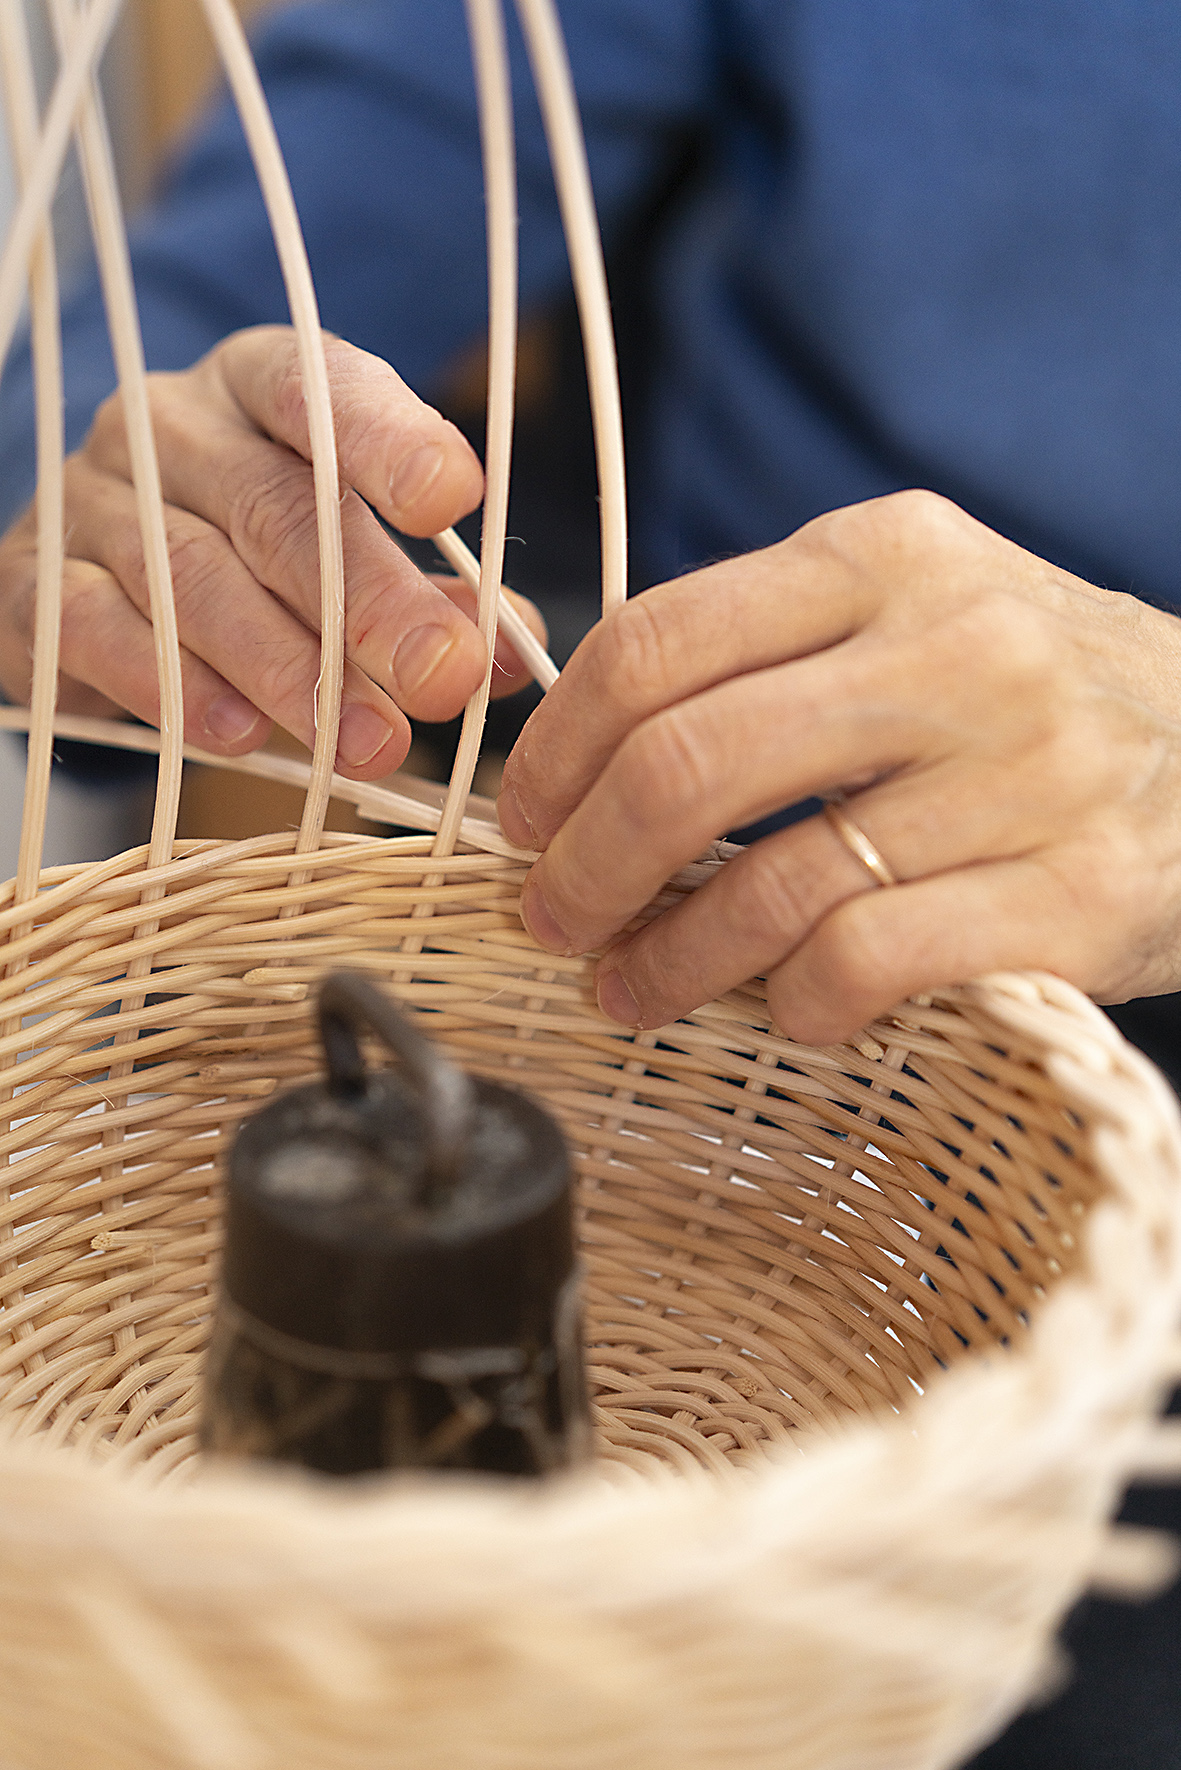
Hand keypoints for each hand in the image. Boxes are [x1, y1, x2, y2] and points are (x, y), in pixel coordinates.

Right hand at [0, 325, 543, 776]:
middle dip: (368, 601)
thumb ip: (434, 595)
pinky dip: (172, 683)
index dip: (387, 441)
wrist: (92, 577)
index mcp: (259, 386)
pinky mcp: (35, 580)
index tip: (455, 500)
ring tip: (364, 741)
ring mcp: (94, 498)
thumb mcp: (348, 548)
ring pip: (193, 575)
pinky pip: (99, 627)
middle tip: (442, 679)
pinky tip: (237, 732)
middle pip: (273, 505)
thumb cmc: (254, 558)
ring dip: (288, 668)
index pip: (321, 388)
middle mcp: (171, 424)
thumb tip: (517, 657)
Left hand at [497, 490, 1180, 1043]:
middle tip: (550, 918)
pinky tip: (782, 1011)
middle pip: (688, 763)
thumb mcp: (912, 611)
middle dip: (583, 864)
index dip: (556, 747)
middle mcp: (959, 648)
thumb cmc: (1032, 694)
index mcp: (887, 555)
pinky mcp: (1077, 894)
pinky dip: (794, 1004)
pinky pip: (868, 964)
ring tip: (628, 988)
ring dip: (665, 959)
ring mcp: (1028, 772)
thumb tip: (578, 737)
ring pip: (771, 884)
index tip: (525, 817)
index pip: (656, 640)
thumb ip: (768, 649)